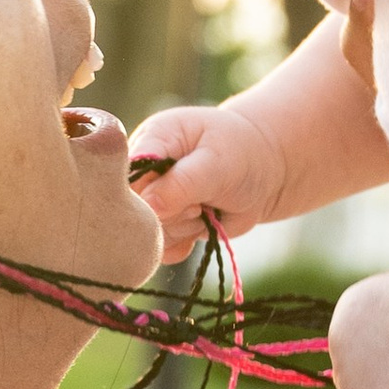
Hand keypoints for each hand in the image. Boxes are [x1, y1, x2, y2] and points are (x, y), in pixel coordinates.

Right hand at [127, 99, 287, 264]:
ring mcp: (152, 199)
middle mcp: (143, 170)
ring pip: (148, 233)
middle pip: (134, 209)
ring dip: (181, 229)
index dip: (141, 195)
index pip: (124, 173)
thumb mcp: (217, 163)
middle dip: (171, 214)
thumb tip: (148, 207)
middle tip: (199, 203)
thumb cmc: (241, 154)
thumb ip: (182, 184)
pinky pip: (159, 249)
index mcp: (151, 140)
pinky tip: (201, 226)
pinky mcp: (163, 224)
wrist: (264, 172)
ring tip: (204, 209)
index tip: (174, 199)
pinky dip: (183, 244)